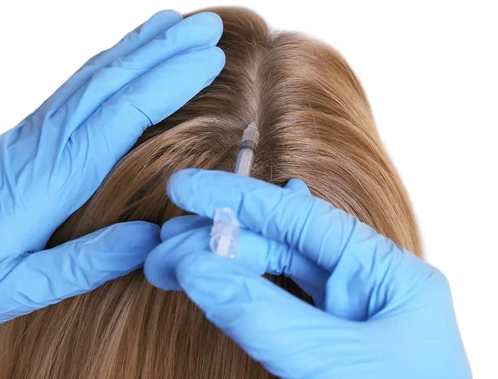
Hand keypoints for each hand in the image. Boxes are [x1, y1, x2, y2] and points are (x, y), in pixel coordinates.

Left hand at [0, 12, 224, 345]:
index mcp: (51, 180)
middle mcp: (44, 146)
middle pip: (112, 84)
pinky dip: (105, 66)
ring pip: (93, 79)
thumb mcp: (15, 291)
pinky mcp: (23, 140)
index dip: (169, 83)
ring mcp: (32, 137)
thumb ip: (84, 264)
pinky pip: (74, 91)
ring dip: (136, 48)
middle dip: (163, 51)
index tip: (209, 58)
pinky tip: (120, 61)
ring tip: (171, 26)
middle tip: (208, 26)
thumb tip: (150, 239)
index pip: (123, 115)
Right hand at [145, 169, 470, 378]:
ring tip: (170, 267)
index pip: (301, 217)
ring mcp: (345, 316)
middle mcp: (365, 286)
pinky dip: (240, 293)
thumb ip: (264, 315)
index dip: (237, 198)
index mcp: (387, 274)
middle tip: (161, 249)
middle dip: (217, 240)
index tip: (183, 188)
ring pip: (272, 274)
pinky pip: (276, 306)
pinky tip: (218, 274)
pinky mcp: (325, 346)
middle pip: (279, 244)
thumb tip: (194, 267)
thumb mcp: (335, 363)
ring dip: (219, 268)